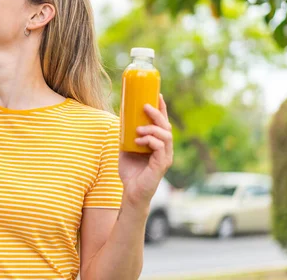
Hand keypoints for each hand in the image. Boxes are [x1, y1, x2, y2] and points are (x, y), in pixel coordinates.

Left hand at [118, 94, 172, 210]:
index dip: (162, 108)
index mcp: (159, 144)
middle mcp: (165, 149)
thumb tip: (119, 117)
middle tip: (145, 106)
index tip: (157, 94)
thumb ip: (126, 135)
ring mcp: (165, 157)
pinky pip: (160, 148)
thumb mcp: (125, 148)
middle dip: (157, 113)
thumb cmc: (130, 172)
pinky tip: (139, 140)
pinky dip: (150, 141)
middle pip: (166, 126)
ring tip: (138, 129)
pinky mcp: (161, 165)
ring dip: (151, 129)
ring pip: (166, 136)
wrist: (131, 193)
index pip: (163, 123)